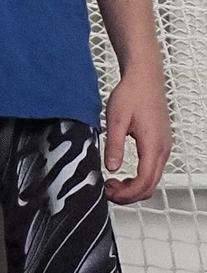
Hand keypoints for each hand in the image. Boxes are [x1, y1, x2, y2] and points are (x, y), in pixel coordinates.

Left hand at [104, 58, 172, 201]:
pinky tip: (124, 173)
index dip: (127, 193)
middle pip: (150, 185)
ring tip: (113, 183)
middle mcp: (162, 149)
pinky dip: (140, 178)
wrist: (144, 78)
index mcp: (153, 145)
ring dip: (134, 187)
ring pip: (153, 179)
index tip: (109, 192)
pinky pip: (153, 169)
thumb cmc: (132, 94)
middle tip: (108, 191)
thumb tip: (112, 168)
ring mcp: (164, 147)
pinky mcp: (160, 144)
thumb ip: (114, 145)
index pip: (144, 182)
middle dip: (129, 194)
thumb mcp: (116, 119)